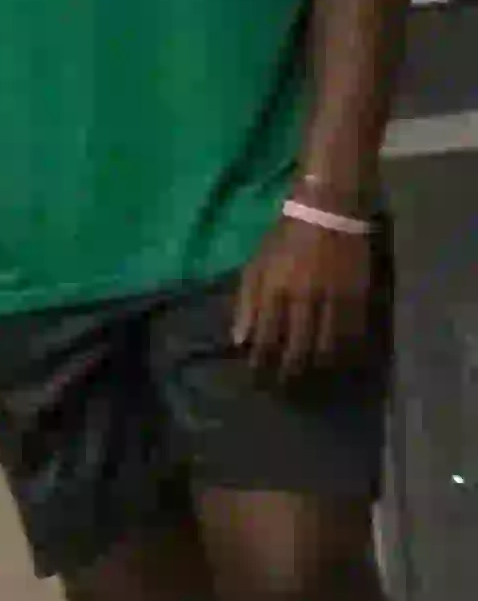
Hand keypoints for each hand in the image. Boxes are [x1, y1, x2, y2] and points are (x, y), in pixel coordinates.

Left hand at [227, 206, 381, 385]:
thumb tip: (239, 342)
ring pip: (328, 348)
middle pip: (297, 350)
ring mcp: (335, 298)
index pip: (265, 341)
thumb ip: (246, 304)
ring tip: (310, 380)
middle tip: (283, 389)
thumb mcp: (255, 266)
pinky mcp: (360, 295)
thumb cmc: (285, 239)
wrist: (329, 210)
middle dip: (288, 375)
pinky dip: (346, 352)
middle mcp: (304, 299)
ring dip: (317, 368)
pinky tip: (339, 362)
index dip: (260, 366)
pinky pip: (354, 334)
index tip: (256, 381)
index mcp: (274, 292)